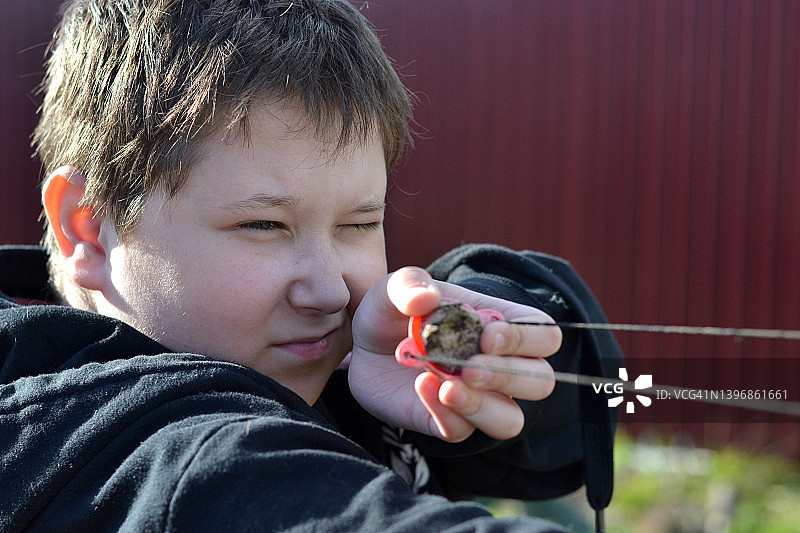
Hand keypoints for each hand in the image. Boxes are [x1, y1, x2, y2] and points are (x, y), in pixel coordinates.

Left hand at [348, 266, 560, 442]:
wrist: (361, 344)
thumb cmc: (393, 310)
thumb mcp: (395, 287)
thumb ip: (410, 285)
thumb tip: (425, 299)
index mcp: (501, 325)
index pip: (545, 336)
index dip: (526, 339)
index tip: (488, 335)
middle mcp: (498, 366)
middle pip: (540, 382)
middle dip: (509, 376)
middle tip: (470, 367)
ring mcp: (475, 399)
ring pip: (510, 420)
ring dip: (483, 407)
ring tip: (447, 388)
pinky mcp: (445, 421)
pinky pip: (461, 432)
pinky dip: (444, 414)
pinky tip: (421, 387)